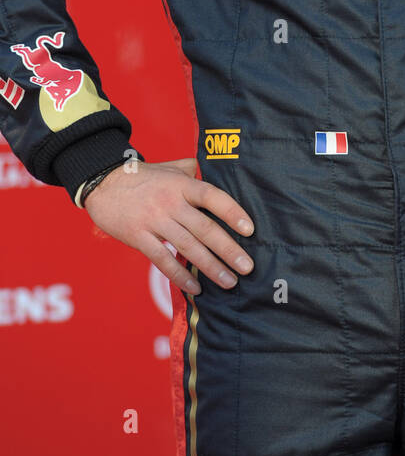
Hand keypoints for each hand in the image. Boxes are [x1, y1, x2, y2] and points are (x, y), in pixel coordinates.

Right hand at [83, 156, 254, 295]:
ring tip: (229, 282)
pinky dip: (180, 275)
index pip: (213, 197)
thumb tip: (216, 171)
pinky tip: (196, 288)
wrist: (102, 183)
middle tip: (247, 267)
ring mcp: (154, 221)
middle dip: (229, 249)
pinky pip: (163, 260)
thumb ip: (192, 170)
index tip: (250, 229)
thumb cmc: (143, 176)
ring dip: (211, 267)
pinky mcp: (138, 237)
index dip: (233, 212)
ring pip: (188, 247)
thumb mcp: (169, 167)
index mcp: (182, 184)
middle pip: (205, 228)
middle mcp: (171, 202)